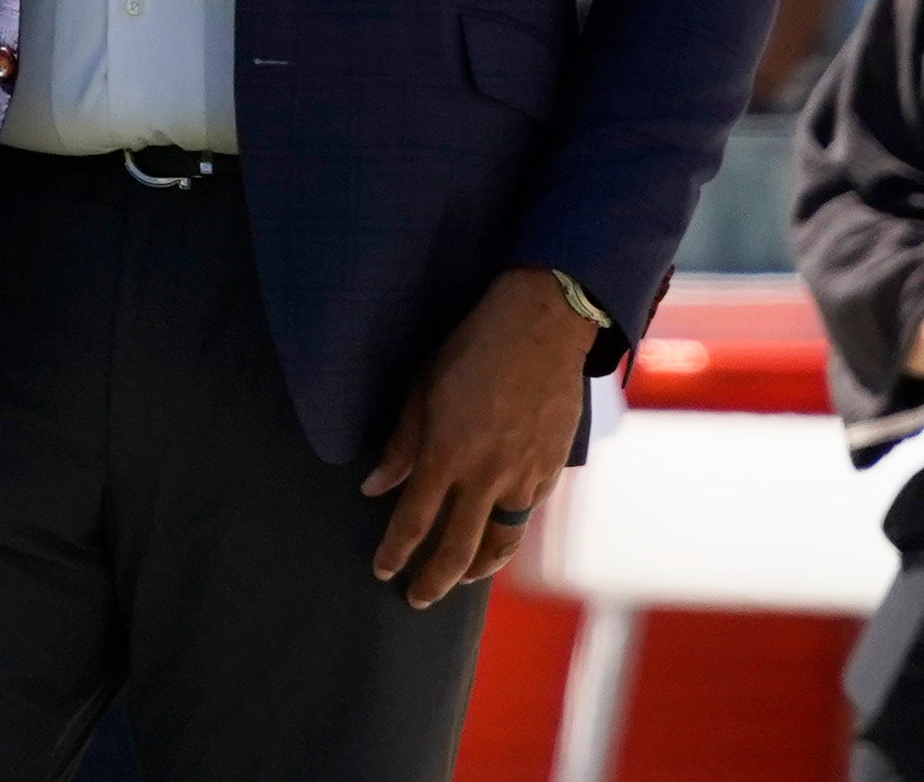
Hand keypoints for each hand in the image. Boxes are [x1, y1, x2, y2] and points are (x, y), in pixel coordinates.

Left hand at [362, 268, 597, 608]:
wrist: (542, 326)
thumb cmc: (474, 348)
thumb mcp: (423, 389)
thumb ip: (400, 444)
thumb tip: (373, 488)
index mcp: (446, 455)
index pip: (413, 522)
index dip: (395, 553)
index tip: (383, 570)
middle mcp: (485, 476)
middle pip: (456, 550)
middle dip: (432, 581)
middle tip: (416, 598)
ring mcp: (522, 477)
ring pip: (498, 545)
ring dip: (474, 570)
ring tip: (459, 578)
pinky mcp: (550, 471)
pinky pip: (525, 518)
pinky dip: (506, 534)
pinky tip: (495, 536)